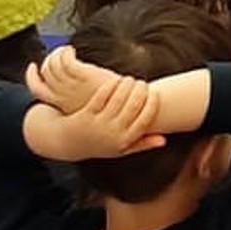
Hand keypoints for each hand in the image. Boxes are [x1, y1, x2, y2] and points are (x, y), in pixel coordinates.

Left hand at [23, 74, 164, 162]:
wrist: (67, 144)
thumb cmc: (97, 145)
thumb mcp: (120, 149)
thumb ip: (142, 144)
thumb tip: (164, 140)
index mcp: (123, 141)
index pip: (145, 119)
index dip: (152, 103)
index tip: (154, 93)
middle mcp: (112, 134)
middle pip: (133, 106)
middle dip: (140, 90)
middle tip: (141, 83)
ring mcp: (98, 124)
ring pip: (119, 99)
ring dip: (126, 85)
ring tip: (129, 80)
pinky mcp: (85, 114)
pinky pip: (102, 96)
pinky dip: (110, 86)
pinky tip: (114, 81)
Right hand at [26, 45, 115, 115]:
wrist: (130, 110)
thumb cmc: (111, 105)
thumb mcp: (86, 103)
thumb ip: (75, 95)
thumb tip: (70, 84)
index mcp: (61, 103)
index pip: (36, 89)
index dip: (31, 76)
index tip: (34, 66)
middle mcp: (64, 95)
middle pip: (44, 72)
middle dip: (48, 60)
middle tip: (58, 54)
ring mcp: (73, 85)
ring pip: (53, 64)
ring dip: (57, 53)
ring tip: (67, 51)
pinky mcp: (84, 76)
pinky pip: (65, 60)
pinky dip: (64, 52)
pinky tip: (71, 50)